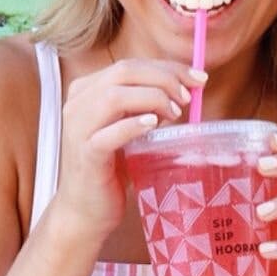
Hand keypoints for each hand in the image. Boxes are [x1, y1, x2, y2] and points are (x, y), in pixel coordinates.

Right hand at [50, 55, 207, 239]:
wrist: (85, 210)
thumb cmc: (112, 167)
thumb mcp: (130, 129)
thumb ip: (148, 107)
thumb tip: (187, 89)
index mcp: (87, 90)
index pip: (131, 65)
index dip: (168, 67)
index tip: (199, 78)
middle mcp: (77, 103)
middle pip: (124, 72)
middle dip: (164, 79)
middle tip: (189, 97)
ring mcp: (78, 128)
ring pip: (114, 96)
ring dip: (152, 99)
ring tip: (174, 115)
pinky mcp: (86, 155)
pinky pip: (109, 134)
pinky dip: (134, 126)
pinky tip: (154, 126)